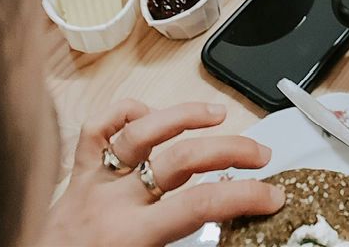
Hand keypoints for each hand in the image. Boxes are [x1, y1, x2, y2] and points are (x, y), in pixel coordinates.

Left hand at [36, 101, 283, 246]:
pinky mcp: (76, 175)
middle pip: (182, 158)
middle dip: (231, 150)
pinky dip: (125, 114)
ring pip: (141, 131)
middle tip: (260, 154)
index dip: (244, 196)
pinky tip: (151, 117)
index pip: (200, 206)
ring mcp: (92, 183)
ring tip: (218, 115)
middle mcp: (112, 203)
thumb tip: (229, 235)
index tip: (271, 195)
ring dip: (184, 116)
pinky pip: (97, 130)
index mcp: (129, 238)